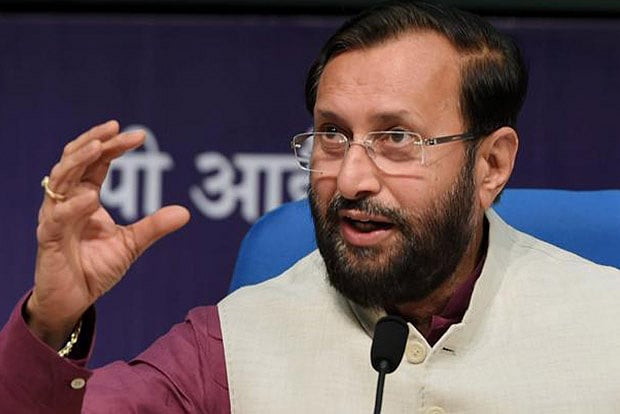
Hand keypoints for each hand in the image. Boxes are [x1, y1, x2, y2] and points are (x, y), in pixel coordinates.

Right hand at [26, 121, 189, 348]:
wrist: (74, 300)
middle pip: (75, 160)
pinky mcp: (48, 239)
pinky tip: (91, 199)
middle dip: (96, 142)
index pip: (96, 162)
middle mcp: (66, 201)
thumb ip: (154, 226)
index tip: (139, 136)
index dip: (113, 146)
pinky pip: (58, 218)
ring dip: (78, 160)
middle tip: (118, 129)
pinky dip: (74, 207)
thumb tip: (186, 212)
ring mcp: (54, 217)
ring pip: (60, 179)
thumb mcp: (131, 244)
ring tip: (100, 147)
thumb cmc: (95, 268)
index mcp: (84, 197)